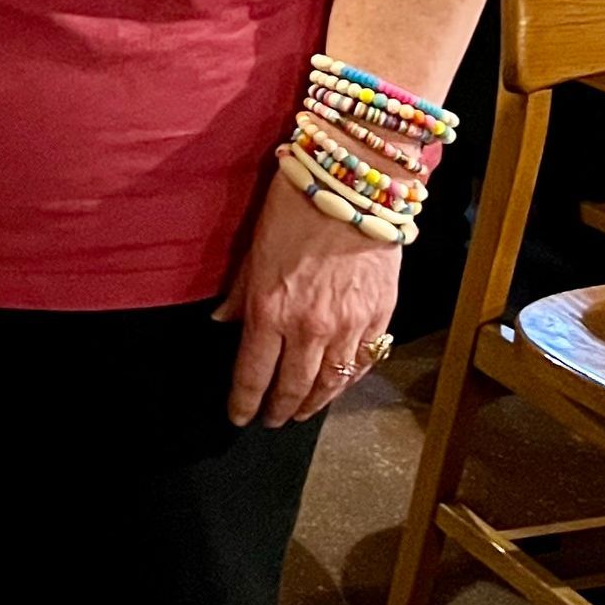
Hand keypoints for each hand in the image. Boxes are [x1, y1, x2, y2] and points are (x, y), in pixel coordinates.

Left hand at [214, 170, 400, 426]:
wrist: (353, 184)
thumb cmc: (295, 207)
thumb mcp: (254, 249)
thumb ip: (240, 293)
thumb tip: (223, 322)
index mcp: (271, 310)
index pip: (253, 374)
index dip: (244, 402)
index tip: (239, 416)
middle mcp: (310, 327)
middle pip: (293, 388)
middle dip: (279, 410)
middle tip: (271, 421)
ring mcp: (350, 325)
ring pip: (331, 384)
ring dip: (314, 403)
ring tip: (301, 412)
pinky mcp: (380, 316)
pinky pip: (363, 363)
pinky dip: (348, 381)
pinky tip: (337, 386)